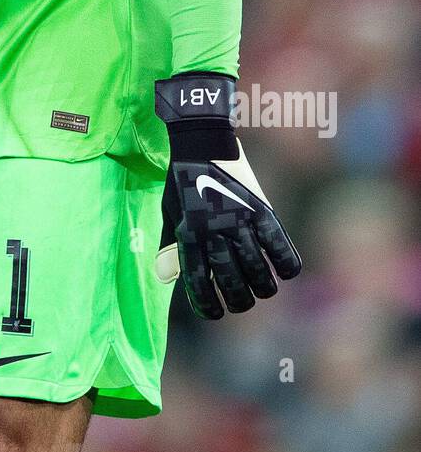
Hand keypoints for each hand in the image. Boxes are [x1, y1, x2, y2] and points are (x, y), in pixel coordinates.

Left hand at [154, 72, 301, 318]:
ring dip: (263, 288)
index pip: (199, 284)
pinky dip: (286, 265)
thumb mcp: (170, 213)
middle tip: (242, 301)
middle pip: (233, 284)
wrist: (201, 139)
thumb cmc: (182, 179)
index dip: (208, 306)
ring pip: (259, 273)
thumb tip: (165, 277)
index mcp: (189, 235)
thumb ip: (171, 246)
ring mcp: (240, 221)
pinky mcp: (262, 210)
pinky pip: (281, 248)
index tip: (215, 312)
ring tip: (262, 288)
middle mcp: (215, 232)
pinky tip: (283, 270)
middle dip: (239, 301)